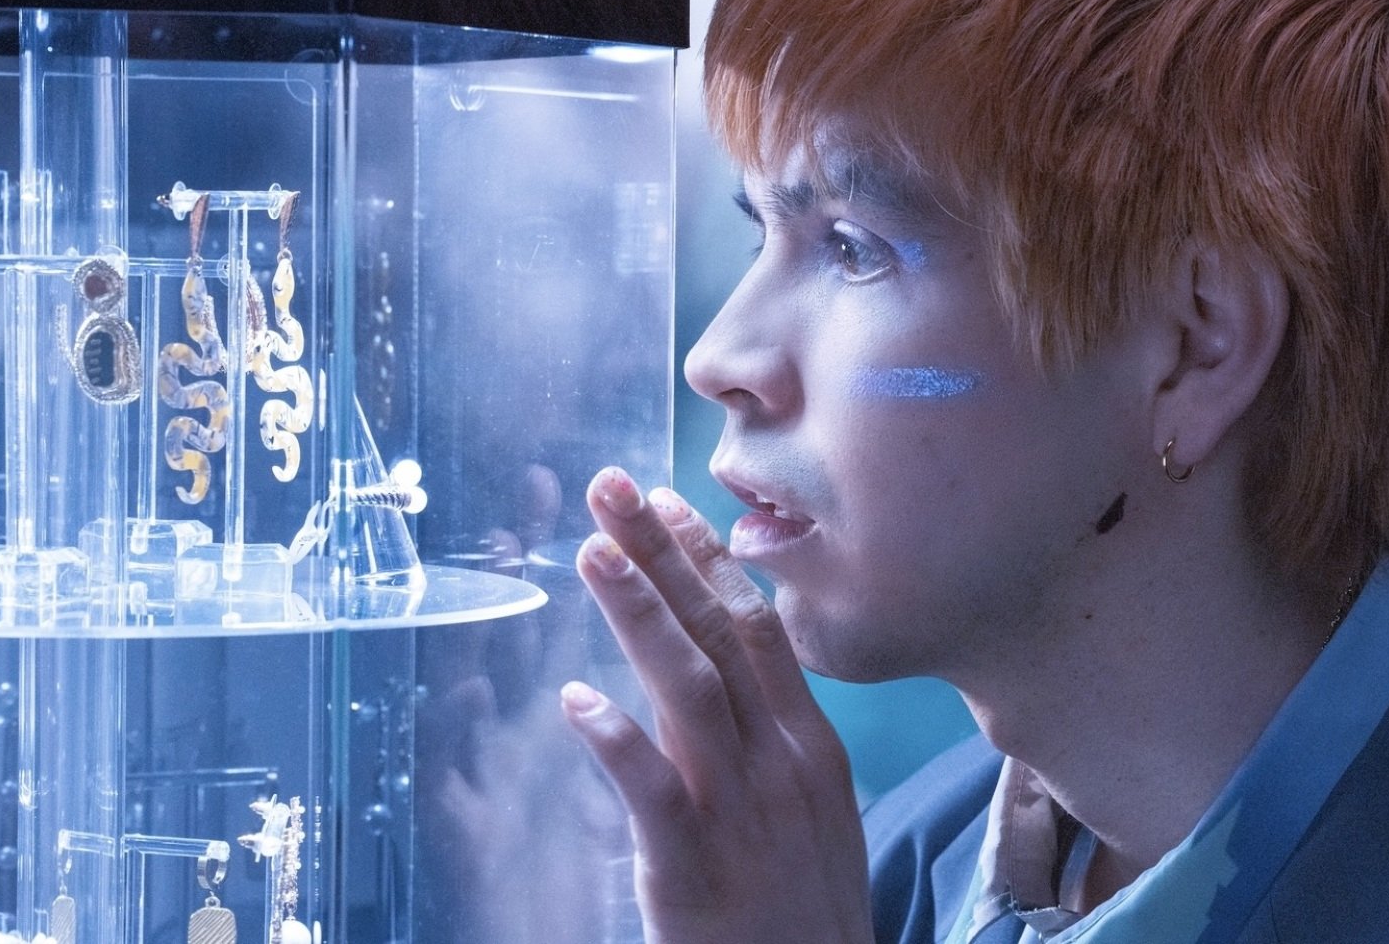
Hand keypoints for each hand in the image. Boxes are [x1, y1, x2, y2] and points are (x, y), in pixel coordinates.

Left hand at [562, 467, 870, 943]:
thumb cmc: (806, 913)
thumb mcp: (812, 811)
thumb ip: (770, 739)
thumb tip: (723, 672)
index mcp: (809, 747)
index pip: (758, 627)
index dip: (709, 560)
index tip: (667, 500)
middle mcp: (781, 765)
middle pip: (720, 635)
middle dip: (664, 555)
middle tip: (612, 487)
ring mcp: (741, 816)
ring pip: (689, 692)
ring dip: (640, 616)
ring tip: (593, 553)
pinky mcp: (695, 873)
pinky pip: (654, 796)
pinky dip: (617, 744)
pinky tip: (575, 703)